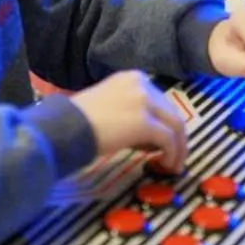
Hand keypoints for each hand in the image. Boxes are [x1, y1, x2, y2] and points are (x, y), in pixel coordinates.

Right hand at [70, 70, 187, 171]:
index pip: (160, 101)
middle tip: (174, 157)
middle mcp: (142, 84)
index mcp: (132, 78)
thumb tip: (150, 137)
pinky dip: (172, 154)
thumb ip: (132, 112)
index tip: (165, 142)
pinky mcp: (145, 122)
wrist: (66, 128)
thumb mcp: (110, 106)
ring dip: (178, 148)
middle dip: (177, 137)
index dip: (166, 123)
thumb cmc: (79, 121)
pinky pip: (168, 139)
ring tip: (173, 165)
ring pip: (176, 125)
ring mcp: (145, 101)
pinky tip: (166, 165)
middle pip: (172, 112)